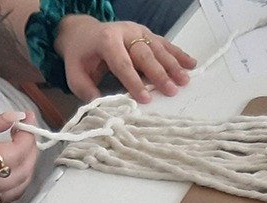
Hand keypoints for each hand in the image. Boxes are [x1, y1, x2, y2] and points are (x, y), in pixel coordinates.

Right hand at [0, 109, 38, 202]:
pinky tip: (10, 164)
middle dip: (31, 149)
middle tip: (27, 128)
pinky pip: (5, 197)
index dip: (26, 134)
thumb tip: (12, 117)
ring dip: (27, 168)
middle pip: (23, 174)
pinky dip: (16, 181)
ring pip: (18, 190)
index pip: (16, 153)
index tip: (27, 116)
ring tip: (22, 145)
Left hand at [54, 15, 195, 103]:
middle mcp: (125, 32)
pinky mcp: (146, 34)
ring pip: (157, 47)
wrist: (83, 33)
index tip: (144, 100)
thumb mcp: (75, 75)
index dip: (134, 82)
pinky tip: (191, 63)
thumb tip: (103, 106)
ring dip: (173, 65)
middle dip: (159, 73)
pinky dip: (178, 54)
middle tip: (171, 90)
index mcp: (106, 40)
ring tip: (184, 80)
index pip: (122, 63)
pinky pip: (164, 43)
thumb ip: (87, 90)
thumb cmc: (81, 57)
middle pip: (144, 54)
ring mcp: (138, 31)